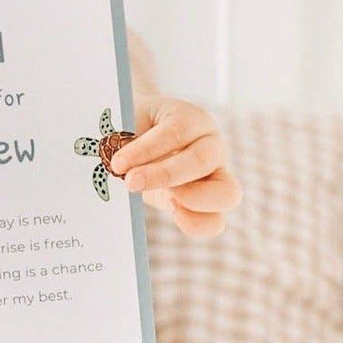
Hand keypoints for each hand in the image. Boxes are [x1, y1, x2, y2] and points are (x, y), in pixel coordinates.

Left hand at [108, 95, 241, 236]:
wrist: (141, 137)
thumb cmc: (133, 129)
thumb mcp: (126, 127)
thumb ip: (123, 142)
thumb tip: (117, 168)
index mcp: (190, 119)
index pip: (175, 131)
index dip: (146, 149)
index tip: (118, 163)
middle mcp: (210, 145)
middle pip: (201, 160)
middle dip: (165, 175)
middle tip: (131, 182)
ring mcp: (216, 175)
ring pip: (225, 193)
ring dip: (192, 201)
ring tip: (165, 199)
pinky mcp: (207, 203)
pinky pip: (214, 220)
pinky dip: (195, 223)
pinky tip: (174, 213)